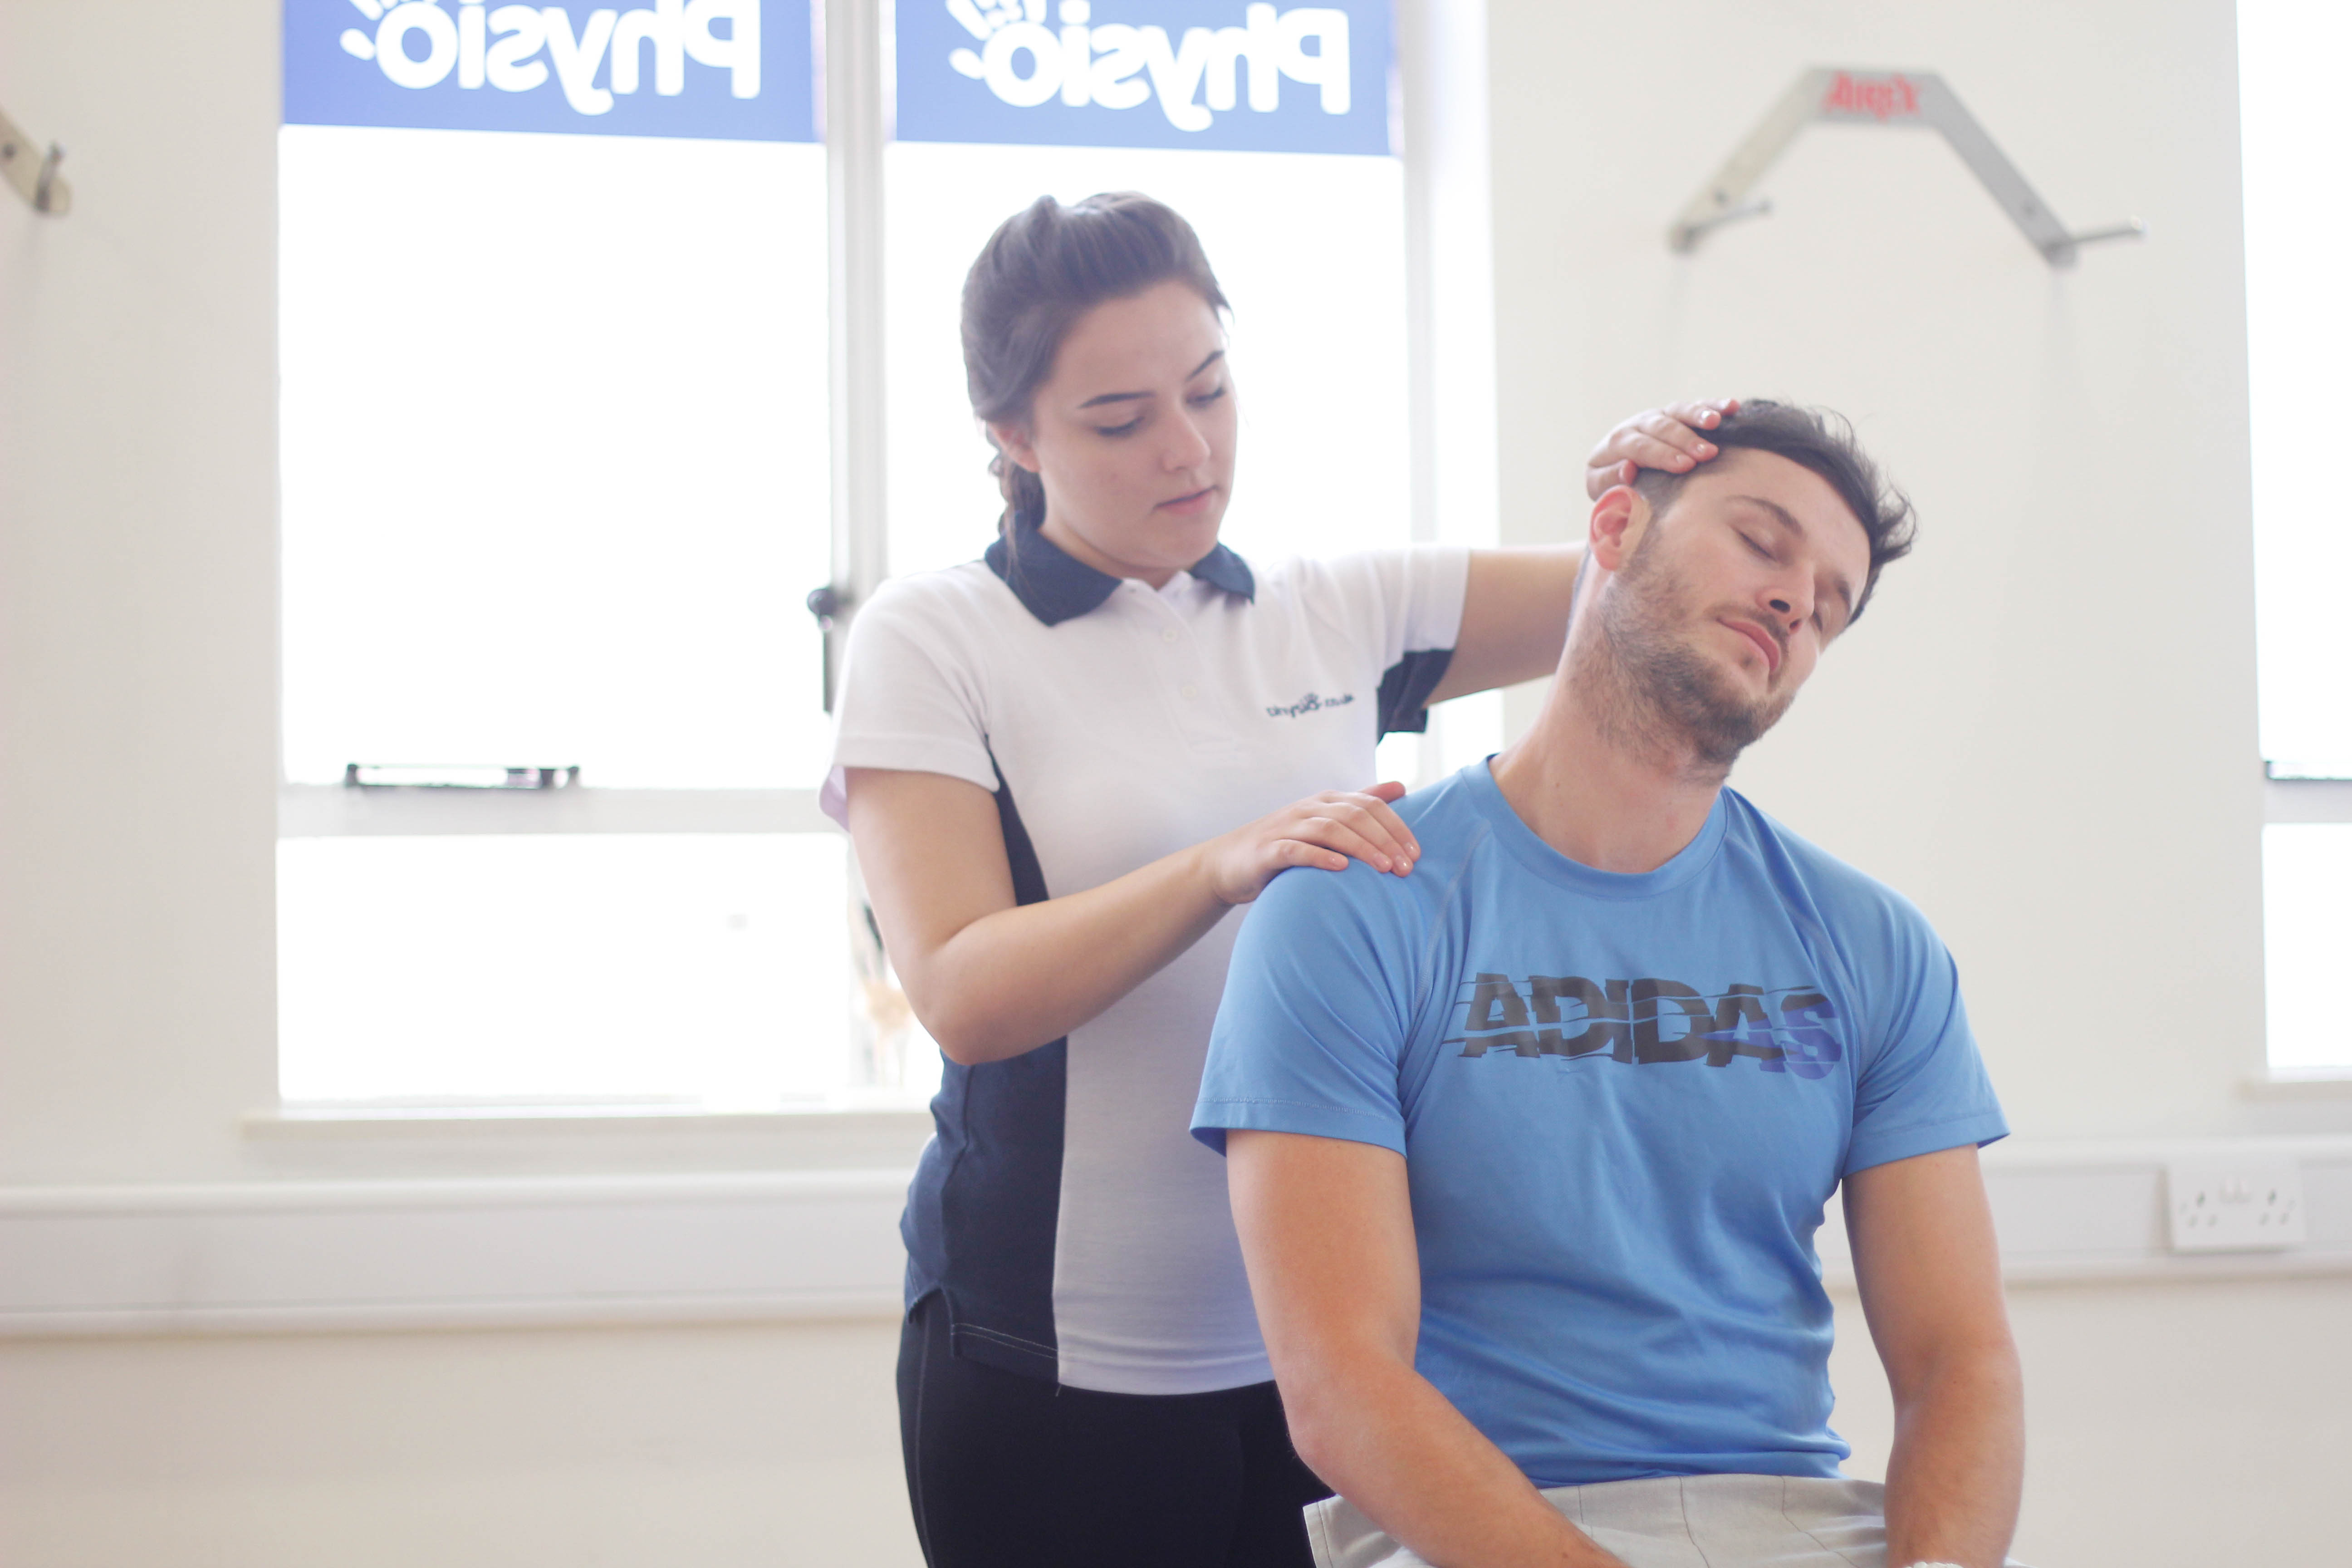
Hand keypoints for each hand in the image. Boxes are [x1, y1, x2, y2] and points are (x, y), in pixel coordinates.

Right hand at [1199, 782, 1418, 905]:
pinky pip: (1296, 850)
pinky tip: (1341, 869)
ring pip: (1330, 830)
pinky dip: (1320, 858)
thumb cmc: (1285, 843)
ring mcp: (1286, 828)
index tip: (1416, 853)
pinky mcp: (1268, 851)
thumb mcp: (1325, 820)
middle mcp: (1308, 809)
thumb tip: (1401, 785)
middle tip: (1406, 868)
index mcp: (1325, 801)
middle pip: (1354, 815)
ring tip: (1383, 869)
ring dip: (1361, 848)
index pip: (1369, 804)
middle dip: (1385, 840)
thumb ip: (1361, 803)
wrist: (1230, 863)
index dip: (1396, 827)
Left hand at [1583, 398, 1740, 498]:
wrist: (1613, 468)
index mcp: (1617, 443)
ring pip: (1678, 411)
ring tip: (1717, 422)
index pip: (1639, 446)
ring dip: (1698, 415)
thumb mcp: (1600, 487)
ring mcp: (1659, 415)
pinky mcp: (1676, 414)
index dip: (1661, 454)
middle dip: (1685, 440)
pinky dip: (1713, 405)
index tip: (1685, 466)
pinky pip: (1696, 406)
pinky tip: (1732, 406)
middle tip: (1707, 454)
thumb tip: (1628, 470)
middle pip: (1662, 427)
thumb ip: (1608, 479)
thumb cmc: (1612, 484)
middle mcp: (1638, 423)